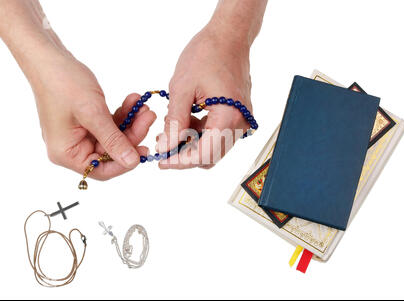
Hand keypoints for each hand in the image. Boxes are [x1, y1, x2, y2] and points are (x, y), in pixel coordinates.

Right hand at [31, 53, 155, 179]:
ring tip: (143, 107)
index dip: (124, 163)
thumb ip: (113, 140)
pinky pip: (110, 125)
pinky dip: (122, 115)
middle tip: (148, 117)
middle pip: (110, 153)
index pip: (101, 170)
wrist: (49, 57)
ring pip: (113, 138)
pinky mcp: (86, 123)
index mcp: (66, 153)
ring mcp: (79, 136)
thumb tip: (132, 162)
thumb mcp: (93, 113)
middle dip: (132, 135)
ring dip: (130, 123)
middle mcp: (72, 149)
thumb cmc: (63, 83)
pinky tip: (132, 101)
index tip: (144, 150)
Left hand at [156, 25, 252, 168]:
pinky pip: (218, 135)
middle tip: (163, 145)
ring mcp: (241, 121)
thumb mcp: (182, 88)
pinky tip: (185, 121)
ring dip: (191, 145)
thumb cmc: (207, 54)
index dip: (180, 161)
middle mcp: (240, 124)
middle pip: (211, 156)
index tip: (161, 160)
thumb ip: (175, 122)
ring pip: (214, 148)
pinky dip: (200, 135)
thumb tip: (166, 147)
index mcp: (228, 116)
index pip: (204, 154)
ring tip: (170, 129)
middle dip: (185, 155)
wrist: (229, 36)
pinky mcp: (238, 116)